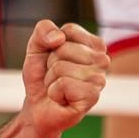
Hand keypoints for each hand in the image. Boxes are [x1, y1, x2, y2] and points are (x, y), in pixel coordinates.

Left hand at [19, 19, 108, 136]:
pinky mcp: (92, 97)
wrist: (37, 107)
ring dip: (51, 79)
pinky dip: (54, 91)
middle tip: (55, 76)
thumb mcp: (36, 47)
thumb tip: (58, 38)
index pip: (69, 30)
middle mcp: (102, 60)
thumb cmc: (41, 76)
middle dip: (50, 63)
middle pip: (63, 48)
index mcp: (94, 44)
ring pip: (61, 67)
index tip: (54, 57)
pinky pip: (63, 84)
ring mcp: (99, 79)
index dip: (52, 44)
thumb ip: (44, 30)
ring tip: (58, 87)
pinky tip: (61, 98)